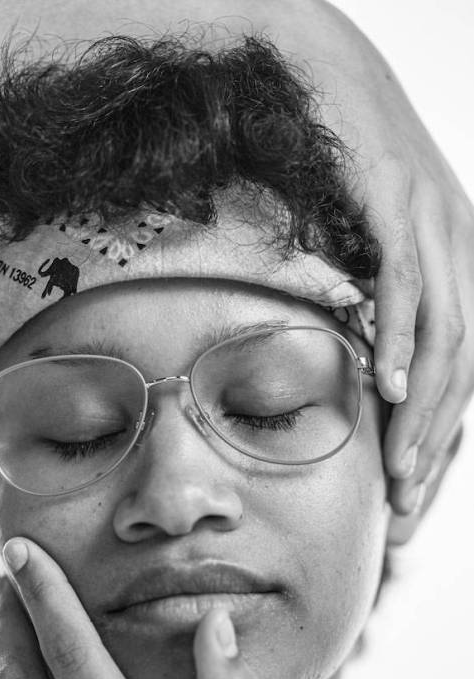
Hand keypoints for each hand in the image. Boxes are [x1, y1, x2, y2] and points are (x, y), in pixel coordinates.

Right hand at [358, 115, 473, 518]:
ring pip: (444, 336)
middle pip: (466, 366)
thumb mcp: (372, 250)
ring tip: (399, 466)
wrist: (325, 72)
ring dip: (421, 409)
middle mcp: (465, 248)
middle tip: (408, 501)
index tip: (416, 494)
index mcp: (465, 265)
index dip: (446, 436)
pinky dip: (396, 338)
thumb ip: (382, 307)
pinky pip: (406, 282)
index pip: (467, 370)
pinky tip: (383, 384)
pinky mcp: (398, 201)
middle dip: (437, 440)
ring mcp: (436, 222)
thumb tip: (363, 369)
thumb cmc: (343, 166)